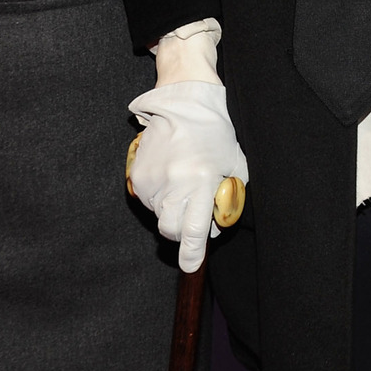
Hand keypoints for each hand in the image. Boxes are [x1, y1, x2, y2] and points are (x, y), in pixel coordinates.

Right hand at [127, 80, 248, 272]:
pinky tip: (170, 175)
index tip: (191, 266)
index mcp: (202, 180)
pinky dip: (159, 197)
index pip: (194, 229)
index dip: (192, 253)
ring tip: (184, 182)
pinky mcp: (137, 175)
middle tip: (194, 215)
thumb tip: (212, 228)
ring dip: (171, 210)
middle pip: (172, 229)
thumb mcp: (233, 163)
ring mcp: (153, 180)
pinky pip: (148, 200)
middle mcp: (174, 183)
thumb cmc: (215, 133)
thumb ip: (228, 197)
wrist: (184, 104)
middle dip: (183, 231)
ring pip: (159, 215)